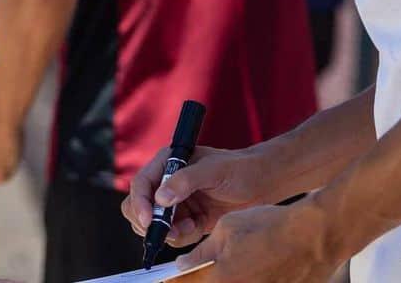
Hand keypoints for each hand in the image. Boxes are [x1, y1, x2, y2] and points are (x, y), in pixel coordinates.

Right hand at [122, 145, 269, 247]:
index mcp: (168, 163)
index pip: (142, 184)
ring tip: (191, 226)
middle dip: (150, 222)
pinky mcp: (187, 219)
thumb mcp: (213, 170)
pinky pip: (174, 235)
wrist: (260, 184)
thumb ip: (186, 181)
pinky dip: (182, 237)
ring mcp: (177, 202)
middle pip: (139, 205)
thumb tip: (160, 198)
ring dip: (169, 232)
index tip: (149, 220)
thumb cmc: (238, 168)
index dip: (140, 203)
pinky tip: (198, 227)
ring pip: (155, 225)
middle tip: (167, 230)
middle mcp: (168, 182)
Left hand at [174, 201, 339, 282]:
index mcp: (220, 279)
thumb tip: (183, 265)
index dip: (173, 282)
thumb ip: (203, 251)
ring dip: (223, 277)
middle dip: (199, 278)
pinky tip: (252, 265)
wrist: (313, 237)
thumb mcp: (227, 228)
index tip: (163, 280)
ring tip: (235, 260)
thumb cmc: (270, 227)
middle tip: (196, 268)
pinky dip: (245, 277)